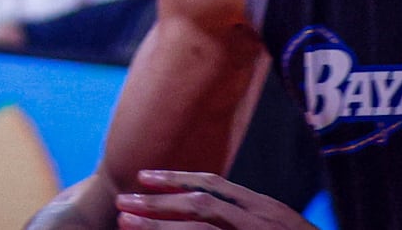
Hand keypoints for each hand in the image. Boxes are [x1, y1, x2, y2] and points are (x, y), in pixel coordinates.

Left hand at [116, 170, 309, 227]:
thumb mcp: (280, 226)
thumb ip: (249, 217)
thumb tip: (213, 213)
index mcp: (265, 209)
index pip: (215, 185)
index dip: (177, 179)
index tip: (144, 177)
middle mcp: (260, 220)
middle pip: (201, 204)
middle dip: (158, 203)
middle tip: (122, 204)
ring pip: (200, 228)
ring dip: (160, 227)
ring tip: (126, 223)